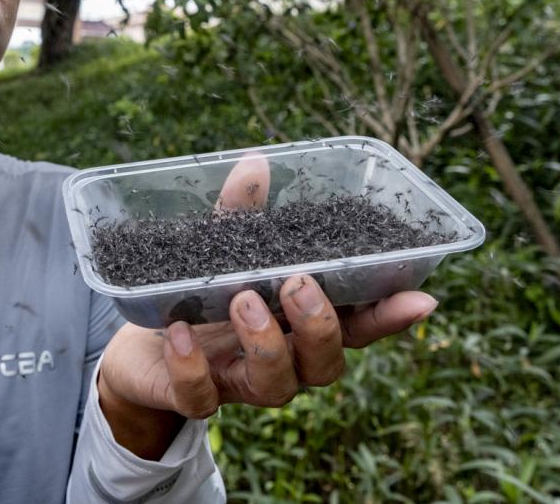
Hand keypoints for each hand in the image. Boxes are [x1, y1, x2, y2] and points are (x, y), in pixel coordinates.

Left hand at [96, 151, 438, 458]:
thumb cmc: (199, 297)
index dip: (390, 317)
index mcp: (299, 324)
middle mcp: (282, 360)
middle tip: (297, 285)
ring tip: (244, 301)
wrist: (139, 349)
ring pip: (275, 387)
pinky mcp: (191, 395)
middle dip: (318, 327)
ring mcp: (238, 383)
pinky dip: (191, 366)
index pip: (357, 327)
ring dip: (266, 345)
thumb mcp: (219, 251)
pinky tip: (179, 333)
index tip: (421, 298)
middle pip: (325, 364)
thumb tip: (257, 163)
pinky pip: (200, 396)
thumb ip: (241, 215)